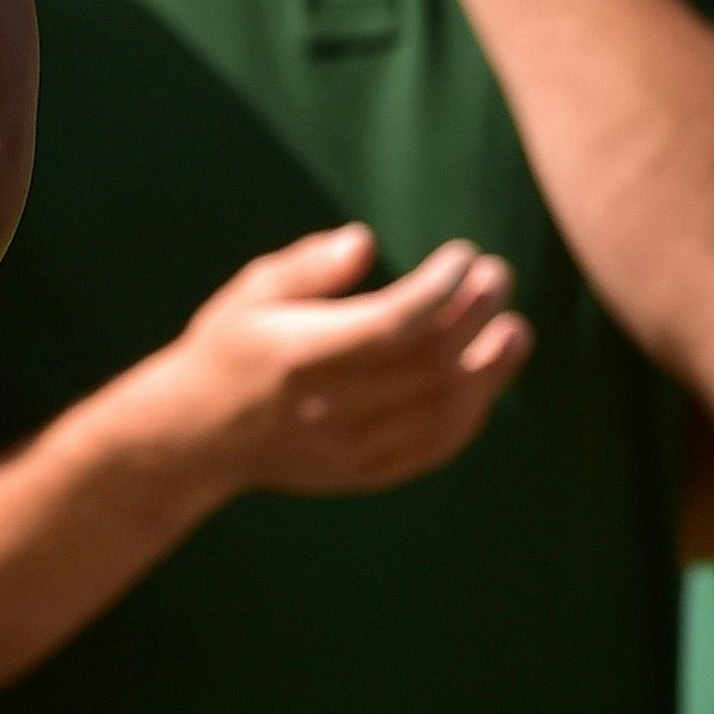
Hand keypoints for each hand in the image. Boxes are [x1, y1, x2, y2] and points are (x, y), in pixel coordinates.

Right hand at [145, 224, 532, 498]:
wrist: (198, 434)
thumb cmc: (228, 348)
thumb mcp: (250, 293)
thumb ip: (307, 266)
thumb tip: (365, 241)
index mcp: (297, 354)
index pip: (391, 322)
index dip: (439, 288)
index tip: (463, 255)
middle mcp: (327, 406)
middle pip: (428, 364)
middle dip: (475, 316)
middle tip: (498, 277)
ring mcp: (350, 446)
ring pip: (443, 410)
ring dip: (491, 369)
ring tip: (515, 329)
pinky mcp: (364, 473)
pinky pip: (435, 447)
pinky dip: (470, 413)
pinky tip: (485, 379)